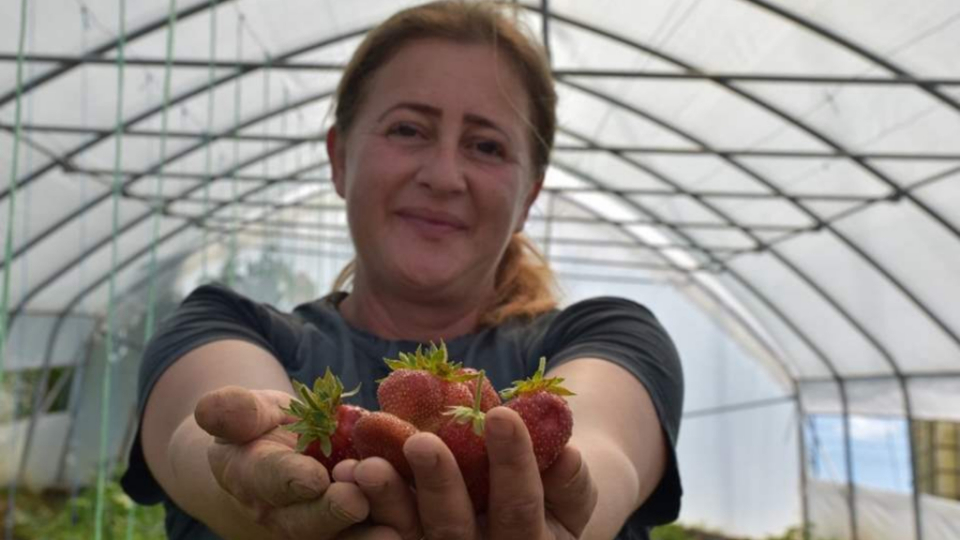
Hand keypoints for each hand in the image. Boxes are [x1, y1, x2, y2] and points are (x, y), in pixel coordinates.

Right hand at [195, 386, 386, 539]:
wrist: (276, 453)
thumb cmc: (262, 427)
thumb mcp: (246, 410)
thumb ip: (232, 411)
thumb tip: (211, 409)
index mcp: (251, 476)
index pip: (269, 479)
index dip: (290, 479)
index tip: (311, 477)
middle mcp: (283, 511)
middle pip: (307, 519)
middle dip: (332, 512)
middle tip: (356, 500)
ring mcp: (318, 524)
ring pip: (341, 537)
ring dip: (365, 535)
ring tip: (392, 531)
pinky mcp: (352, 528)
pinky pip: (367, 535)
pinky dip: (388, 533)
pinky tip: (415, 529)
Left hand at [345, 406, 597, 539]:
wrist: (524, 518)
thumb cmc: (550, 495)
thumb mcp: (570, 493)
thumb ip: (570, 481)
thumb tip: (566, 454)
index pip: (520, 507)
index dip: (513, 463)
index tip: (502, 414)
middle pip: (453, 531)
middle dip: (437, 484)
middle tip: (420, 441)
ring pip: (410, 537)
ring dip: (386, 500)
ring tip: (366, 464)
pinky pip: (380, 534)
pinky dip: (362, 508)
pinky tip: (345, 474)